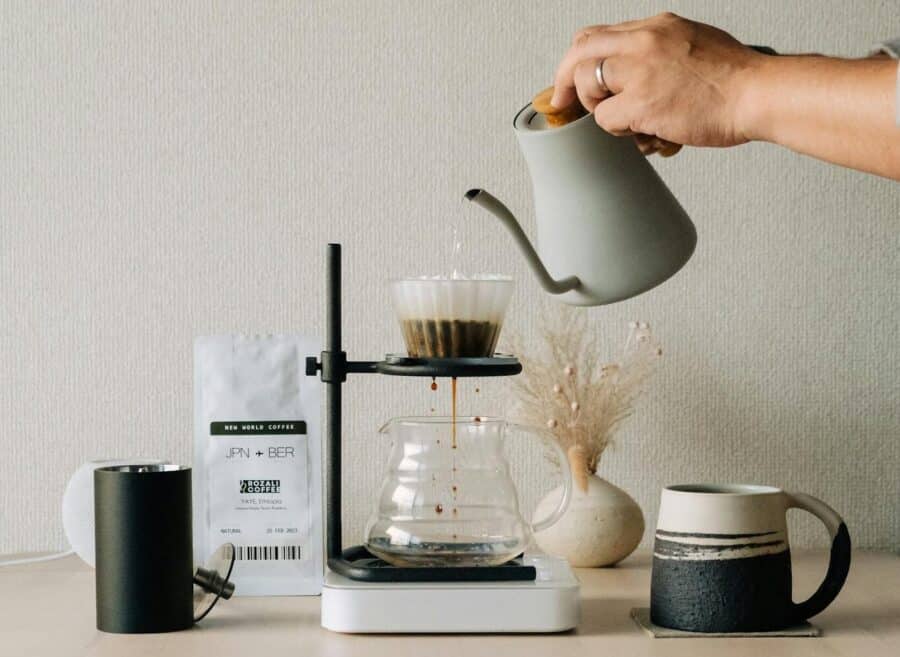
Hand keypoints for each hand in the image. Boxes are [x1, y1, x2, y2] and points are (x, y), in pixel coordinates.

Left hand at [552, 13, 762, 149]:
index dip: (578, 60)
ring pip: (586, 84)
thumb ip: (659, 51)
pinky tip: (641, 133)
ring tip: (624, 120)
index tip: (572, 80)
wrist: (759, 95)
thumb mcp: (694, 42)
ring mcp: (641, 70)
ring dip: (597, 108)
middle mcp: (644, 41)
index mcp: (656, 26)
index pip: (597, 35)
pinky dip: (616, 131)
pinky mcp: (643, 103)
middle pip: (579, 51)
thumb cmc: (734, 80)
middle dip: (564, 80)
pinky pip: (605, 119)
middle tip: (562, 103)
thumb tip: (631, 71)